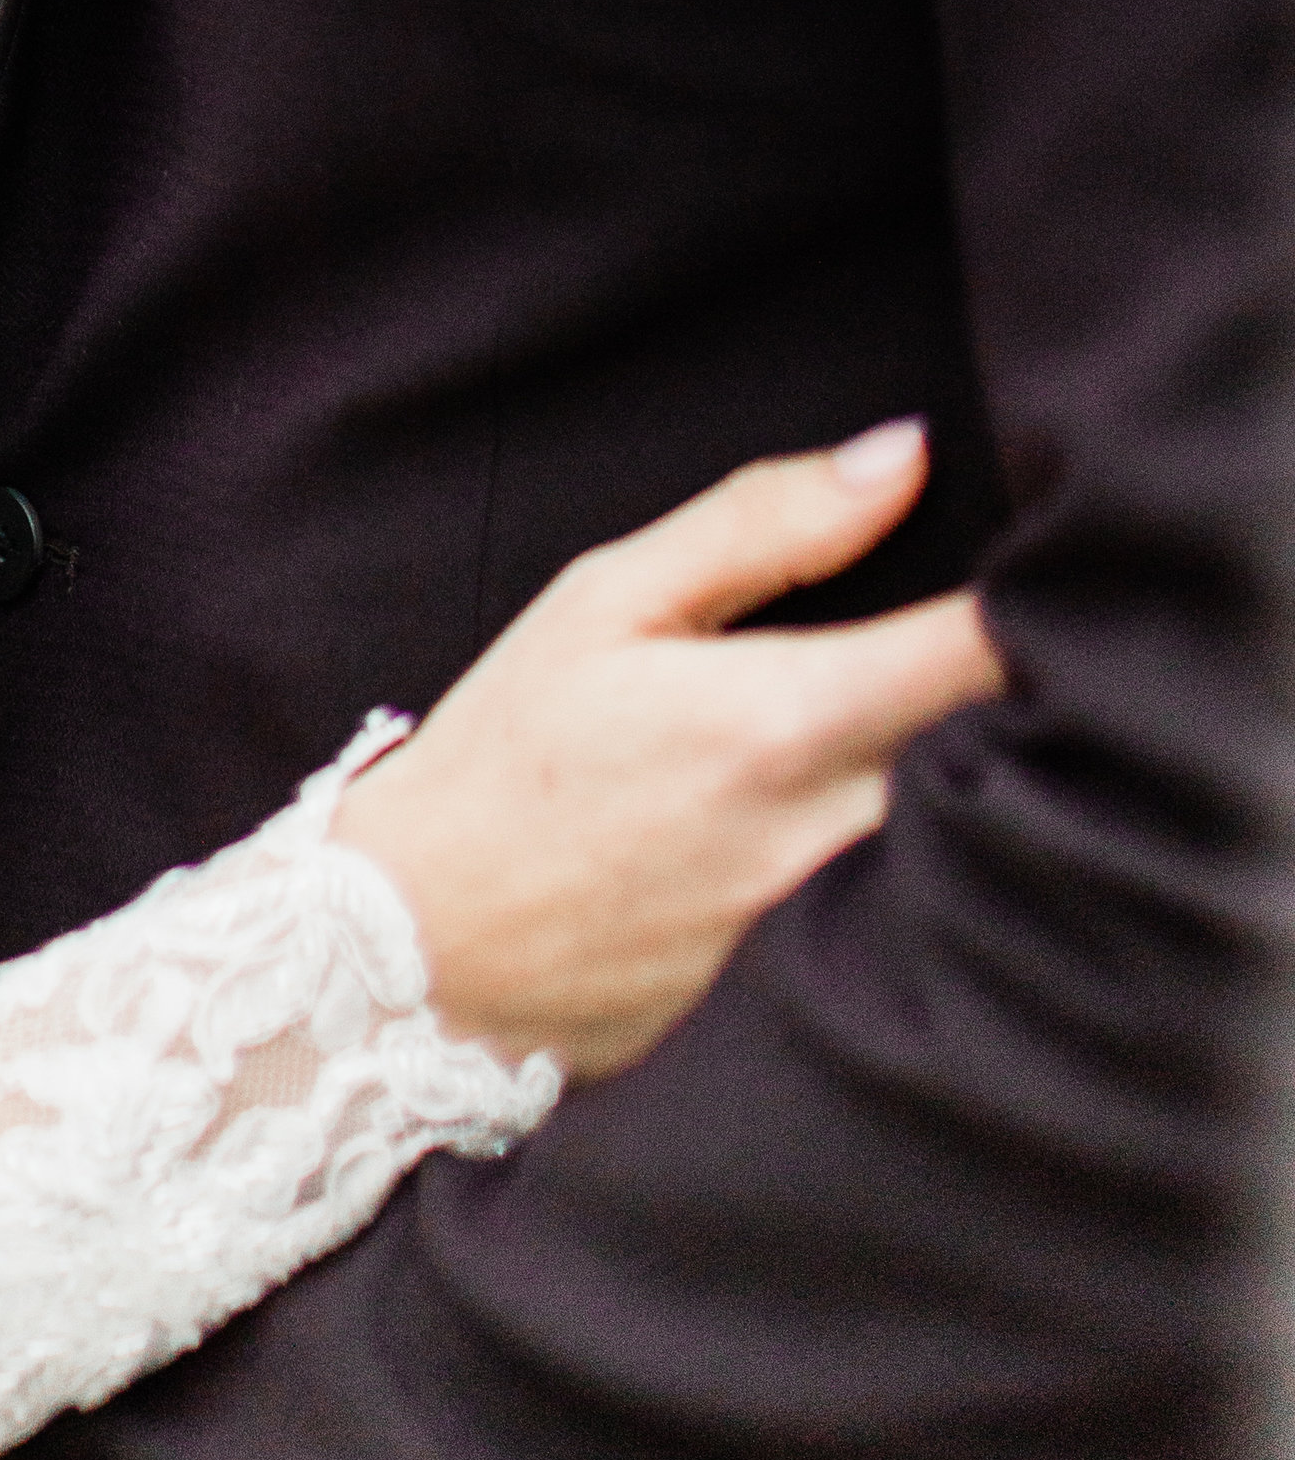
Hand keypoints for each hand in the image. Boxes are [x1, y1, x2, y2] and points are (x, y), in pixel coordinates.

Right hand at [331, 418, 1000, 1076]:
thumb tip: (905, 453)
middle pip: (1005, 754)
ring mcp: (838, 937)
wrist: (424, 951)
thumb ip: (763, 522)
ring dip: (973, 779)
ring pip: (976, 840)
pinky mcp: (830, 1006)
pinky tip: (879, 840)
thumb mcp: (605, 599)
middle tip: (991, 646)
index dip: (1035, 602)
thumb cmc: (508, 755)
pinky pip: (923, 919)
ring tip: (926, 737)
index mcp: (781, 720)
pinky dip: (930, 871)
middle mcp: (833, 839)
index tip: (1034, 572)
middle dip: (1019, 696)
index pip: (985, 653)